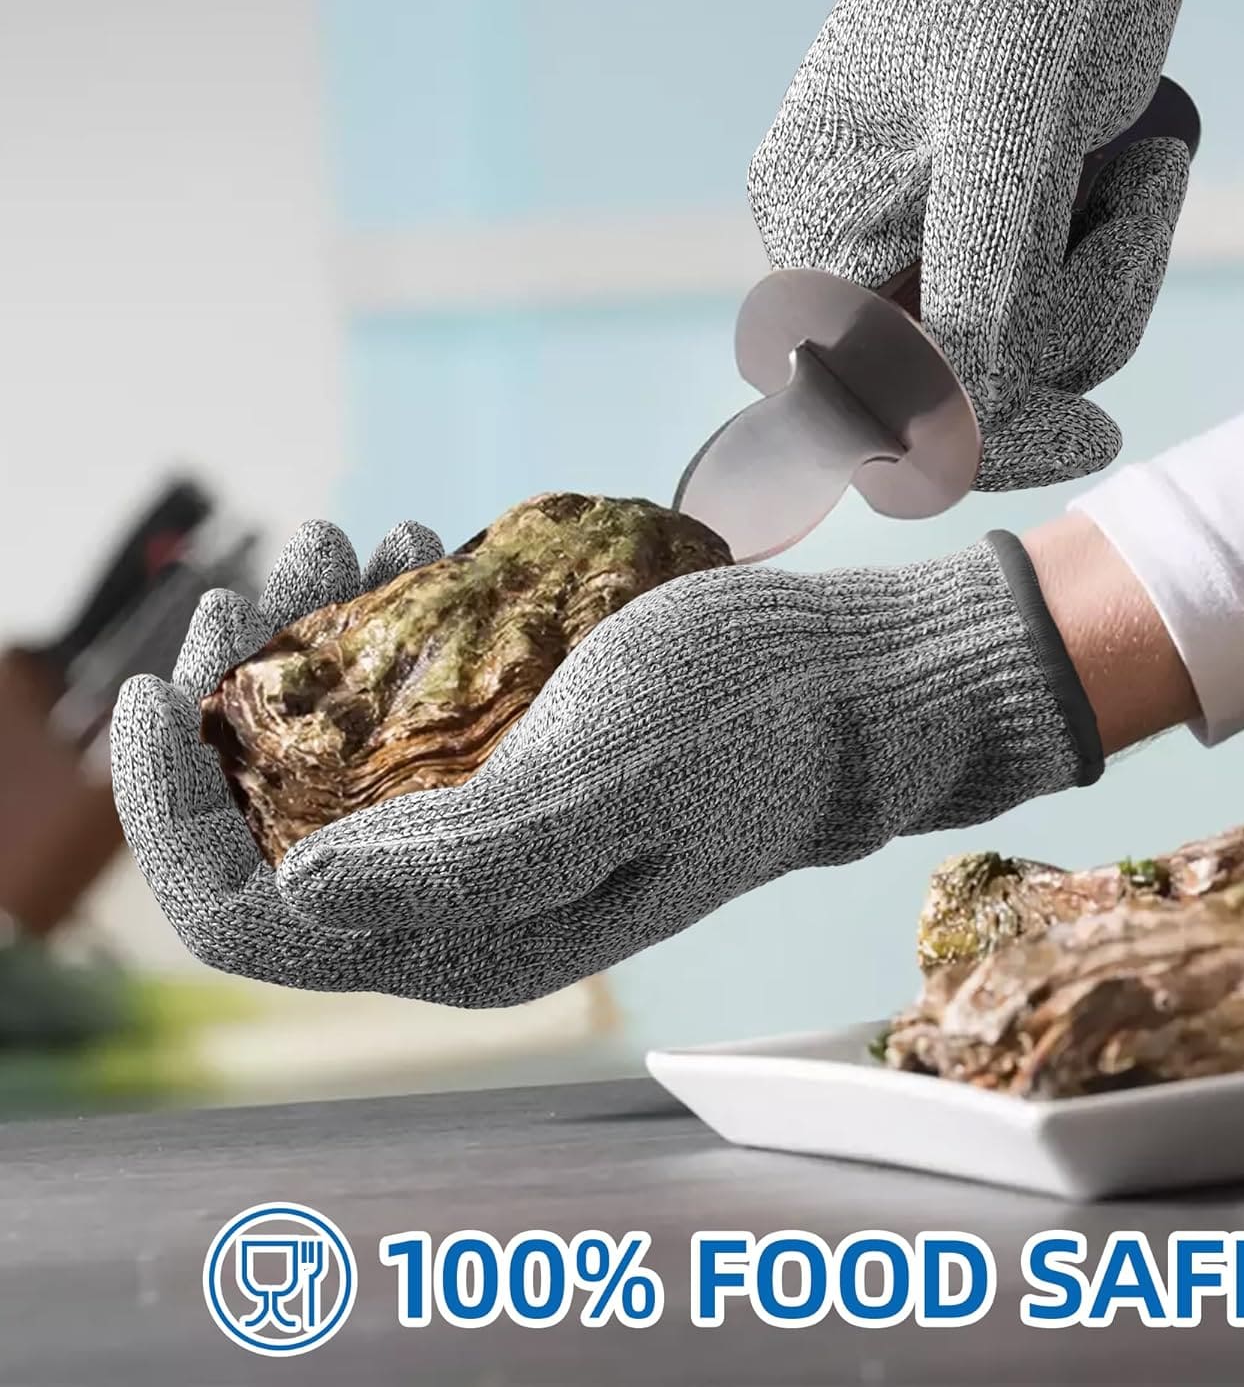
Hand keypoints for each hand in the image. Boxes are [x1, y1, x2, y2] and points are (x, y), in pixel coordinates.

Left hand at [111, 520, 1099, 1006]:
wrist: (848, 686)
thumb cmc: (744, 723)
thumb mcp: (606, 780)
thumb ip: (460, 861)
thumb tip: (298, 892)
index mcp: (468, 940)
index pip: (248, 917)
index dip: (170, 814)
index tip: (159, 686)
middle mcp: (460, 906)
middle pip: (271, 828)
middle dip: (237, 699)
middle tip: (272, 572)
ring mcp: (485, 837)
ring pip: (330, 761)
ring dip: (308, 647)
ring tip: (344, 539)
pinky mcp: (515, 773)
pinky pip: (402, 720)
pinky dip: (379, 636)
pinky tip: (412, 552)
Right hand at [749, 0, 1217, 489]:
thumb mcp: (1012, 129)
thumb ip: (980, 295)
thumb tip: (963, 448)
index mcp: (815, 224)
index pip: (878, 395)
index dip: (978, 435)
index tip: (1092, 437)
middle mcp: (851, 241)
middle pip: (962, 375)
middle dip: (1075, 313)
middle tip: (1146, 193)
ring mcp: (918, 231)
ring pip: (1017, 344)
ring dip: (1111, 277)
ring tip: (1151, 166)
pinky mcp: (984, 217)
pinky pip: (1046, 297)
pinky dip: (1109, 259)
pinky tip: (1137, 173)